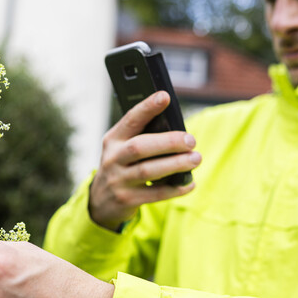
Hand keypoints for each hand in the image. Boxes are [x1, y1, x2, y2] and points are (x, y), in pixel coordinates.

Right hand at [90, 91, 200, 229]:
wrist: (101, 201)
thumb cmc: (121, 165)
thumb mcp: (122, 147)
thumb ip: (142, 136)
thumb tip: (177, 129)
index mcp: (113, 139)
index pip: (130, 119)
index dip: (147, 107)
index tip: (164, 96)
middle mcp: (113, 158)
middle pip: (140, 147)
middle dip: (168, 142)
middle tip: (191, 140)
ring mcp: (118, 180)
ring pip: (148, 170)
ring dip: (175, 164)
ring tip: (195, 159)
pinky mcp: (127, 199)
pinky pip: (155, 193)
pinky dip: (175, 188)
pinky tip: (189, 183)